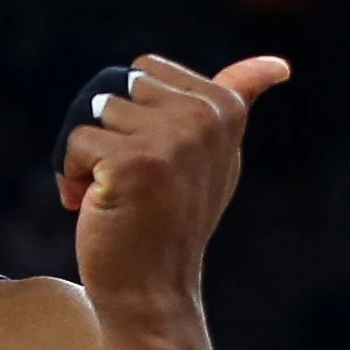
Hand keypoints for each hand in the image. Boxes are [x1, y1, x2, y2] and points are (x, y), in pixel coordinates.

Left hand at [59, 53, 289, 320]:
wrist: (153, 286)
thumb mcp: (215, 153)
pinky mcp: (134, 162)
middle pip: (114, 86)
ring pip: (89, 113)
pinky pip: (73, 143)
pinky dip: (71, 176)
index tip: (158, 158)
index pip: (145, 69)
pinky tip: (96, 205)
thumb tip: (278, 63)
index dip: (133, 114)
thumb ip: (236, 100)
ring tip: (114, 192)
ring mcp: (173, 139)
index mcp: (225, 107)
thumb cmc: (174, 216)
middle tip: (129, 177)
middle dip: (105, 130)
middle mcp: (205, 117)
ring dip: (85, 156)